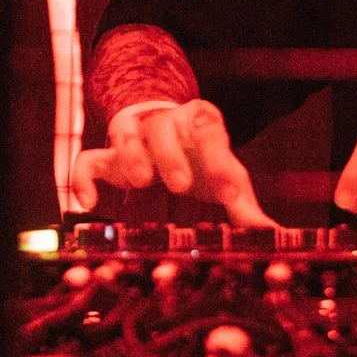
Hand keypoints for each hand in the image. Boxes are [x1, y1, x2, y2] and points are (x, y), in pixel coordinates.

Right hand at [70, 98, 272, 227]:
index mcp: (201, 121)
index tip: (230, 194)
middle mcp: (165, 121)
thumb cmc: (202, 159)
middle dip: (172, 154)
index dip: (221, 161)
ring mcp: (133, 135)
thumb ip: (244, 204)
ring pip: (126, 135)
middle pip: (164, 126)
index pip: (211, 130)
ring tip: (141, 182)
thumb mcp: (225, 175)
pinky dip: (83, 179)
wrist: (162, 133)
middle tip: (182, 185)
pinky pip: (87, 160)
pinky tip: (89, 204)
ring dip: (132, 156)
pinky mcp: (107, 155)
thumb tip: (273, 236)